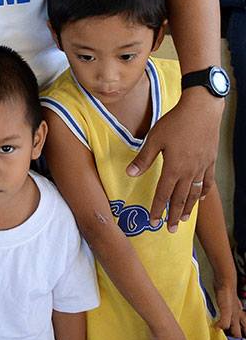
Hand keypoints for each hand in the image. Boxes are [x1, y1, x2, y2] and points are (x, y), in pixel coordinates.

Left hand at [126, 90, 220, 230]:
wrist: (202, 109)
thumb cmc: (176, 122)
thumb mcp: (154, 138)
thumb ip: (143, 158)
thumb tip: (130, 174)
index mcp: (173, 168)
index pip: (163, 194)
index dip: (157, 208)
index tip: (153, 221)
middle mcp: (189, 172)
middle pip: (180, 198)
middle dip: (173, 215)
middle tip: (170, 229)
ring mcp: (202, 167)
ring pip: (194, 193)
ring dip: (188, 208)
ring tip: (184, 219)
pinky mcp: (210, 160)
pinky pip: (207, 182)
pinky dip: (203, 192)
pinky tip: (201, 198)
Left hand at [214, 279, 245, 337]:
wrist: (224, 281)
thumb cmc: (226, 294)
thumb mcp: (226, 310)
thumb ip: (224, 321)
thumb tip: (219, 329)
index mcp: (237, 318)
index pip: (238, 334)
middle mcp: (236, 315)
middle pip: (241, 328)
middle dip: (239, 336)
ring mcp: (232, 309)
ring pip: (236, 321)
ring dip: (233, 327)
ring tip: (227, 332)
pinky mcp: (226, 303)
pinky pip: (228, 314)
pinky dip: (225, 318)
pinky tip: (220, 317)